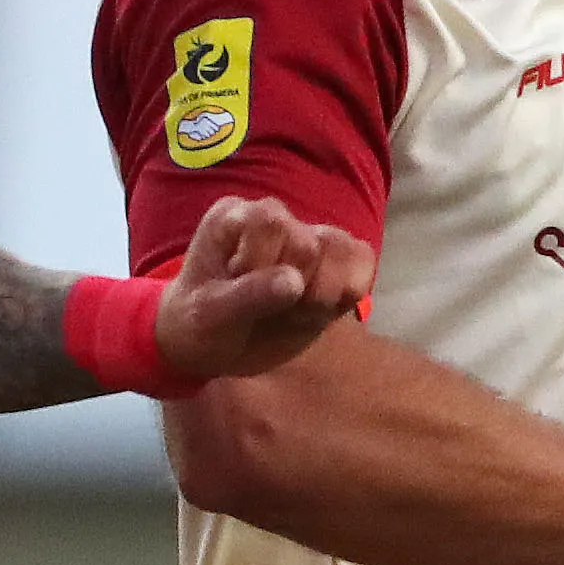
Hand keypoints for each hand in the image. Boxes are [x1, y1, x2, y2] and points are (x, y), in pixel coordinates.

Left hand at [151, 194, 376, 381]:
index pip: (269, 224)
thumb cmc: (200, 326)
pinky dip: (349, 294)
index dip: (260, 267)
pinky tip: (318, 312)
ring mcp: (307, 237)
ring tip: (294, 313)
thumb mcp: (209, 316)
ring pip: (344, 248)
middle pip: (311, 241)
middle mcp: (274, 217)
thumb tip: (295, 281)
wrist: (213, 348)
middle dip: (293, 288)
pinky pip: (363, 261)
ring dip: (324, 293)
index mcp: (235, 217)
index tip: (235, 295)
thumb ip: (248, 296)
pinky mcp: (333, 262)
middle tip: (266, 310)